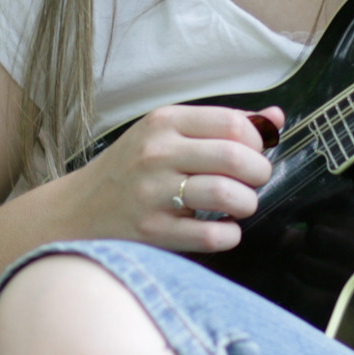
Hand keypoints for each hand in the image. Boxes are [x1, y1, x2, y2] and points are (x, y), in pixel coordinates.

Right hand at [57, 105, 284, 252]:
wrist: (77, 211)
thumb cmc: (132, 170)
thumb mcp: (167, 134)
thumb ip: (221, 125)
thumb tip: (276, 117)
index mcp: (164, 121)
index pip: (233, 124)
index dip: (257, 143)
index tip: (253, 155)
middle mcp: (157, 153)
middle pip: (236, 157)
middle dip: (259, 174)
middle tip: (253, 183)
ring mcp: (152, 193)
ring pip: (228, 194)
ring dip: (247, 204)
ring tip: (239, 206)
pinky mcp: (151, 232)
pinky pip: (211, 236)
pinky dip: (230, 235)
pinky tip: (223, 230)